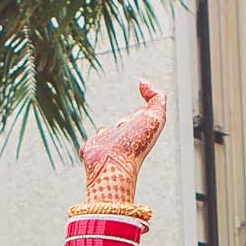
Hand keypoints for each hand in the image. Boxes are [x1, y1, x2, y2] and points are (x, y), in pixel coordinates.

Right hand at [78, 81, 164, 205]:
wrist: (113, 163)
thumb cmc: (136, 142)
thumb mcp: (155, 117)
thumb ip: (157, 98)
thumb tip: (143, 82)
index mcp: (139, 132)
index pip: (141, 117)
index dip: (141, 112)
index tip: (139, 110)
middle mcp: (125, 139)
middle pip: (122, 123)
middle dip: (123, 121)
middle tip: (126, 129)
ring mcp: (108, 145)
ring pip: (103, 133)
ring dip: (104, 134)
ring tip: (111, 143)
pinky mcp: (93, 150)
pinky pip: (89, 144)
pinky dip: (90, 146)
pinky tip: (95, 150)